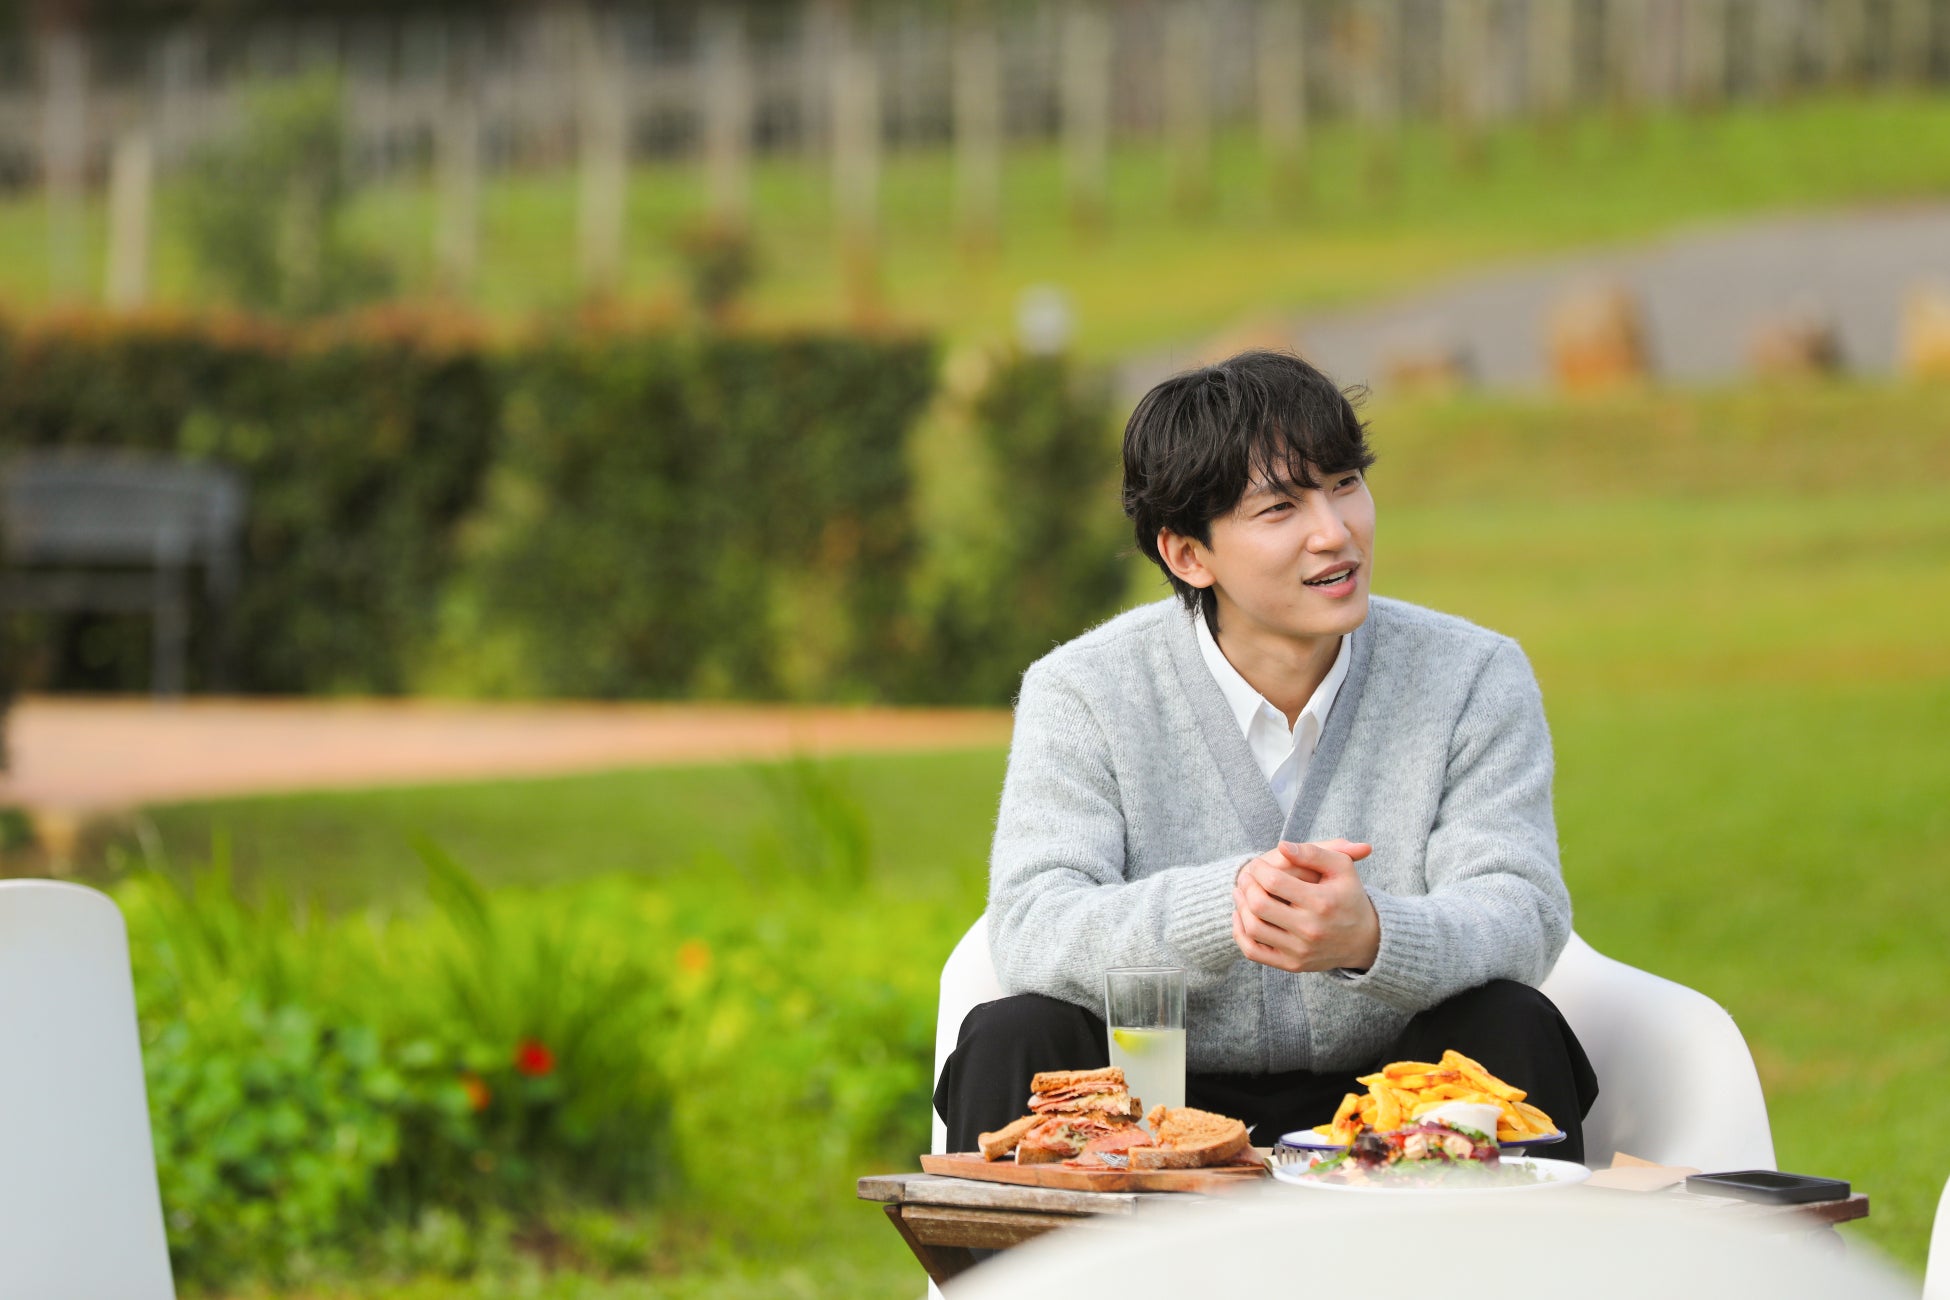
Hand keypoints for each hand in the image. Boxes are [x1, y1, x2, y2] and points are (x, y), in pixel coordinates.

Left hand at [1231, 839, 1380, 972]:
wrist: (1364, 939)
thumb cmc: (1348, 896)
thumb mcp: (1341, 868)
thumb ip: (1314, 852)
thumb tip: (1282, 846)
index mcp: (1322, 902)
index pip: (1274, 881)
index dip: (1258, 868)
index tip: (1257, 864)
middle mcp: (1311, 930)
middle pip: (1259, 905)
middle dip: (1246, 886)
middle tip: (1245, 876)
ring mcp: (1300, 951)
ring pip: (1253, 928)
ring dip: (1240, 906)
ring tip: (1241, 892)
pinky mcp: (1292, 965)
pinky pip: (1254, 951)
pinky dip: (1240, 932)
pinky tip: (1242, 915)